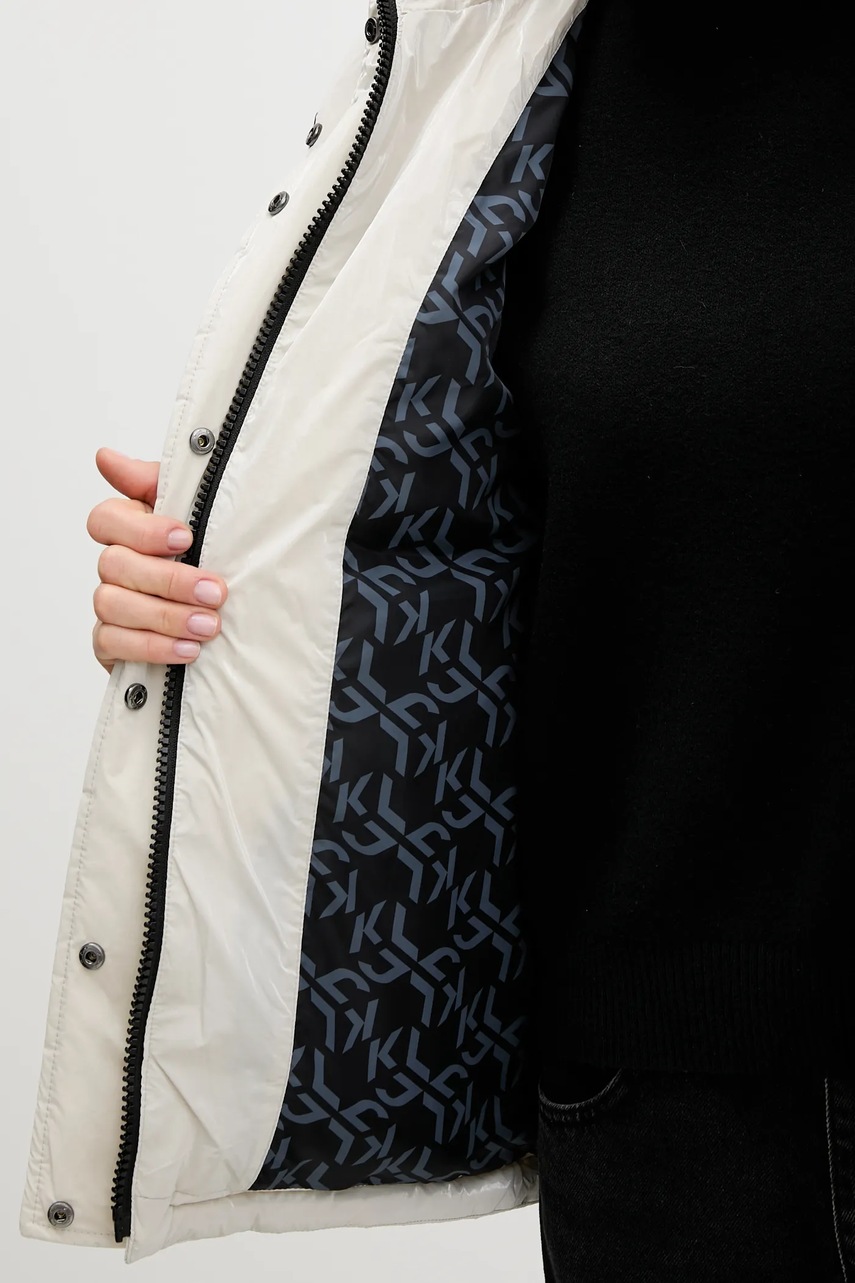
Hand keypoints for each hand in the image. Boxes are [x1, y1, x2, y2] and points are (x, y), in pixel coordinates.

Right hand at [88, 447, 227, 675]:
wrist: (220, 619)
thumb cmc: (204, 559)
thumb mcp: (194, 515)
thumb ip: (155, 484)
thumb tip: (106, 457)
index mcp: (129, 530)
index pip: (106, 519)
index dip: (141, 530)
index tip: (184, 538)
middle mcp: (113, 566)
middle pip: (115, 565)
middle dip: (169, 581)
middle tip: (215, 593)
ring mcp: (108, 604)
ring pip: (113, 604)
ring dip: (166, 617)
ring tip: (208, 626)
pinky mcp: (110, 643)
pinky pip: (114, 643)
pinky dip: (153, 648)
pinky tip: (187, 650)